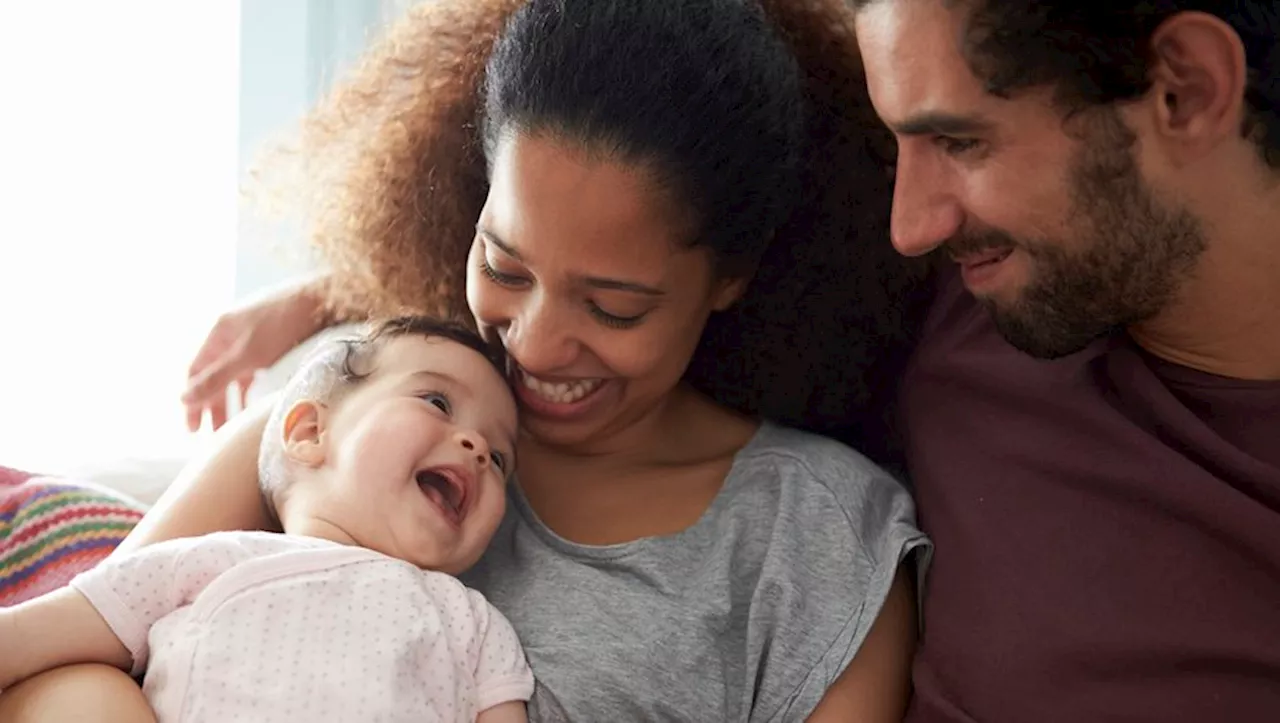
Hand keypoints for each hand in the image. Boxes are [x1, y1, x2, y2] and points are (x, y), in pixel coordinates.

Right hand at [182, 275, 329, 431]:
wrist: (324, 300)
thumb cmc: (283, 323)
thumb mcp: (247, 356)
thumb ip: (216, 379)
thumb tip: (183, 399)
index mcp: (219, 332)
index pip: (196, 372)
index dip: (193, 400)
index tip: (194, 429)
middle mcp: (232, 334)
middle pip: (214, 375)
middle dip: (212, 405)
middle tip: (212, 434)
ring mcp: (253, 338)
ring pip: (235, 375)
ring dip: (232, 400)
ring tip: (233, 427)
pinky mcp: (273, 343)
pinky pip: (254, 372)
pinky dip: (251, 390)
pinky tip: (254, 406)